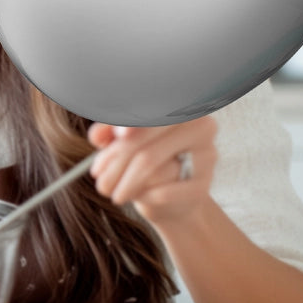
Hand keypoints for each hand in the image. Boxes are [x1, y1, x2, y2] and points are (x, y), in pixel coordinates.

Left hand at [87, 116, 218, 225]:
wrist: (173, 197)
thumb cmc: (149, 159)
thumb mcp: (126, 141)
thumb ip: (111, 133)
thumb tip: (96, 135)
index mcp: (181, 105)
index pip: (153, 110)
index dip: (133, 121)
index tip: (118, 135)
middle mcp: (200, 125)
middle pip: (147, 137)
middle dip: (116, 161)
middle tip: (100, 181)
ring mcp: (206, 154)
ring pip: (151, 163)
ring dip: (123, 182)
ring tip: (110, 193)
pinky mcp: (204, 185)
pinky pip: (163, 191)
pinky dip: (143, 196)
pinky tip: (136, 197)